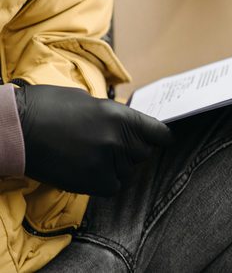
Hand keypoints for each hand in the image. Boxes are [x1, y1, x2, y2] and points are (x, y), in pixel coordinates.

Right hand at [15, 84, 171, 195]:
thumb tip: (129, 127)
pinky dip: (106, 181)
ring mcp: (105, 163)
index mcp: (121, 116)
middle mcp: (118, 140)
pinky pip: (113, 186)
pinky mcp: (91, 182)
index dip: (159, 138)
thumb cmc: (48, 107)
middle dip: (132, 150)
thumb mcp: (89, 101)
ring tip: (94, 155)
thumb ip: (114, 116)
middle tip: (112, 146)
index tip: (159, 141)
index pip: (159, 134)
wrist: (15, 128)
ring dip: (118, 166)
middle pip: (143, 154)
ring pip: (128, 171)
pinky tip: (91, 170)